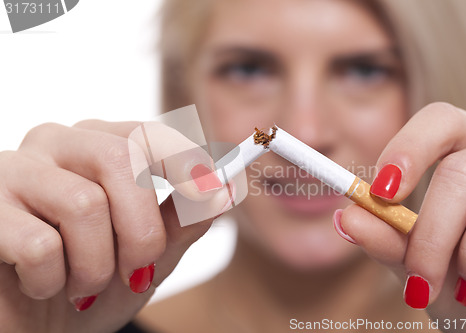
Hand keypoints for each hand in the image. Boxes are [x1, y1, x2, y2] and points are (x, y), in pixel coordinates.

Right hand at [0, 120, 232, 332]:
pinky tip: (40, 284)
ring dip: (96, 265)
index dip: (187, 162)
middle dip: (142, 230)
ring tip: (82, 284)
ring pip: (85, 204)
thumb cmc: (92, 283)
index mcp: (101, 145)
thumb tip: (227, 189)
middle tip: (136, 270)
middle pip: (123, 159)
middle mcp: (58, 143)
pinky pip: (40, 244)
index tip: (211, 193)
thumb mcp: (151, 254)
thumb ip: (184, 219)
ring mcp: (14, 170)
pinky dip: (52, 281)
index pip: (149, 133)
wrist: (35, 327)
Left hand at [337, 103, 465, 330]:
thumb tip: (347, 219)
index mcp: (461, 147)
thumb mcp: (416, 260)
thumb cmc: (456, 276)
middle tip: (418, 278)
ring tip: (460, 290)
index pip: (438, 119)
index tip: (382, 193)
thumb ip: (385, 239)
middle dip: (430, 233)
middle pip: (460, 170)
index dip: (408, 148)